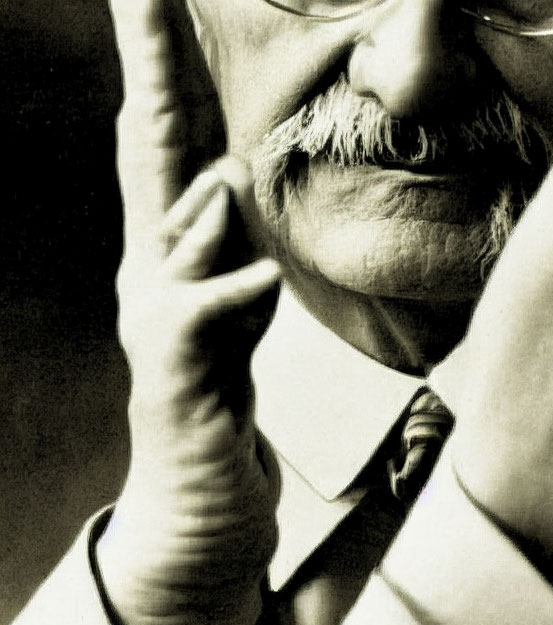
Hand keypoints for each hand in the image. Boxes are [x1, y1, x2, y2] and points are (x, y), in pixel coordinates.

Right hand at [96, 1, 280, 624]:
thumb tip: (223, 185)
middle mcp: (154, 268)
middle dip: (151, 74)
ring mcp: (159, 318)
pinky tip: (257, 278)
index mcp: (174, 244)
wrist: (198, 488)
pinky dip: (231, 294)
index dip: (163, 65)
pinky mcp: (181, 372)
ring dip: (188, 170)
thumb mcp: (232, 299)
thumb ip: (225, 243)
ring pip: (175, 232)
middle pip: (154, 154)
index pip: (171, 138)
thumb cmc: (219, 382)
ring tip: (197, 119)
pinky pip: (208, 324)